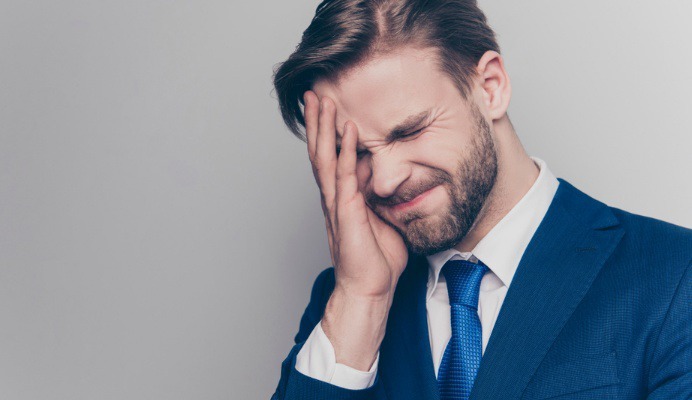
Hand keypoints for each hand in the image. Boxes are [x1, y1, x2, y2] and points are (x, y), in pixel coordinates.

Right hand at [303, 91, 408, 299]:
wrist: (369, 288)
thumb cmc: (376, 259)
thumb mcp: (380, 217)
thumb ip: (378, 194)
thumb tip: (382, 174)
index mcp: (340, 198)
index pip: (328, 157)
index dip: (324, 133)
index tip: (322, 108)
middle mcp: (333, 196)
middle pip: (319, 151)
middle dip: (316, 122)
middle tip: (312, 93)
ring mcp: (337, 203)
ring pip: (325, 157)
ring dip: (323, 128)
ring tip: (321, 101)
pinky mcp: (346, 211)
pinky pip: (344, 174)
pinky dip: (345, 150)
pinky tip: (347, 129)